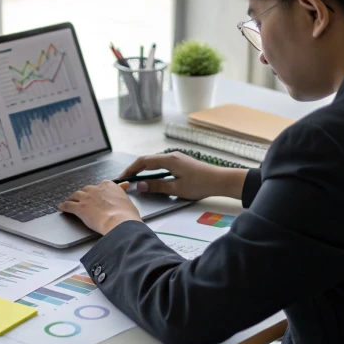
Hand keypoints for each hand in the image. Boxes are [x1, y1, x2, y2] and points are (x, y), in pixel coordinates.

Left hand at [58, 181, 141, 234]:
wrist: (120, 221)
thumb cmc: (126, 214)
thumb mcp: (127, 199)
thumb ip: (122, 191)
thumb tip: (125, 185)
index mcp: (108, 185)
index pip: (100, 186)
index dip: (97, 191)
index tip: (97, 194)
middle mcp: (96, 189)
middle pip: (86, 190)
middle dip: (84, 194)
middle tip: (83, 199)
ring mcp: (87, 198)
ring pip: (76, 195)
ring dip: (72, 198)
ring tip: (70, 201)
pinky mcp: (80, 208)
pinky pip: (69, 205)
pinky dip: (64, 206)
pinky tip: (62, 207)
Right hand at [119, 152, 247, 200]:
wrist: (220, 180)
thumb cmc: (200, 184)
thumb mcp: (176, 188)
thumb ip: (157, 186)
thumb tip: (140, 185)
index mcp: (169, 160)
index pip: (143, 161)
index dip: (131, 169)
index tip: (122, 177)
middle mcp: (171, 155)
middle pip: (148, 160)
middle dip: (135, 169)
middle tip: (126, 180)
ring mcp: (176, 158)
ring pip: (155, 162)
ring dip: (144, 170)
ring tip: (135, 179)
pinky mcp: (181, 162)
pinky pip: (161, 164)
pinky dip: (152, 170)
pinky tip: (151, 178)